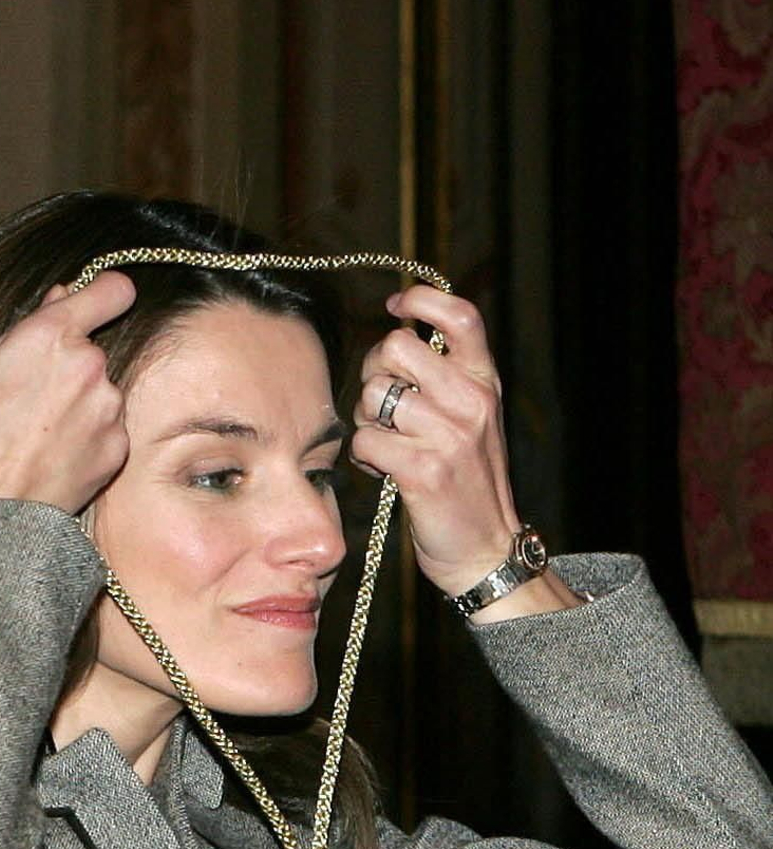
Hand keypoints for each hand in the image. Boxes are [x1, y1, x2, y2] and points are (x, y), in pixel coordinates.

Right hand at [0, 273, 134, 511]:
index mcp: (48, 335)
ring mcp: (107, 406)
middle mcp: (88, 362)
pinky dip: (88, 439)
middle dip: (70, 368)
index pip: (111, 290)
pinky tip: (55, 456)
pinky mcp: (118, 445)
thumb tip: (61, 298)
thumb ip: (27, 331)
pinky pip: (108, 429)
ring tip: (39, 436)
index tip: (102, 301)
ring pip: (100, 392)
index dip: (106, 294)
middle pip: (92, 351)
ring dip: (80, 405)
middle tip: (32, 400)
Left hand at [351, 287, 577, 616]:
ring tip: (386, 442)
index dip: (421, 300)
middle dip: (373, 373)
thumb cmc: (467, 480)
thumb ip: (443, 378)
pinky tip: (384, 468)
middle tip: (382, 406)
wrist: (485, 547)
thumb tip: (395, 336)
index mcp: (484, 382)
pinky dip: (364, 455)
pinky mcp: (424, 470)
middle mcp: (471, 401)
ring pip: (373, 394)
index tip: (396, 308)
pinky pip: (366, 440)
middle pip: (395, 348)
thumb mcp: (470, 418)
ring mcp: (450, 435)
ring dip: (366, 418)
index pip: (460, 316)